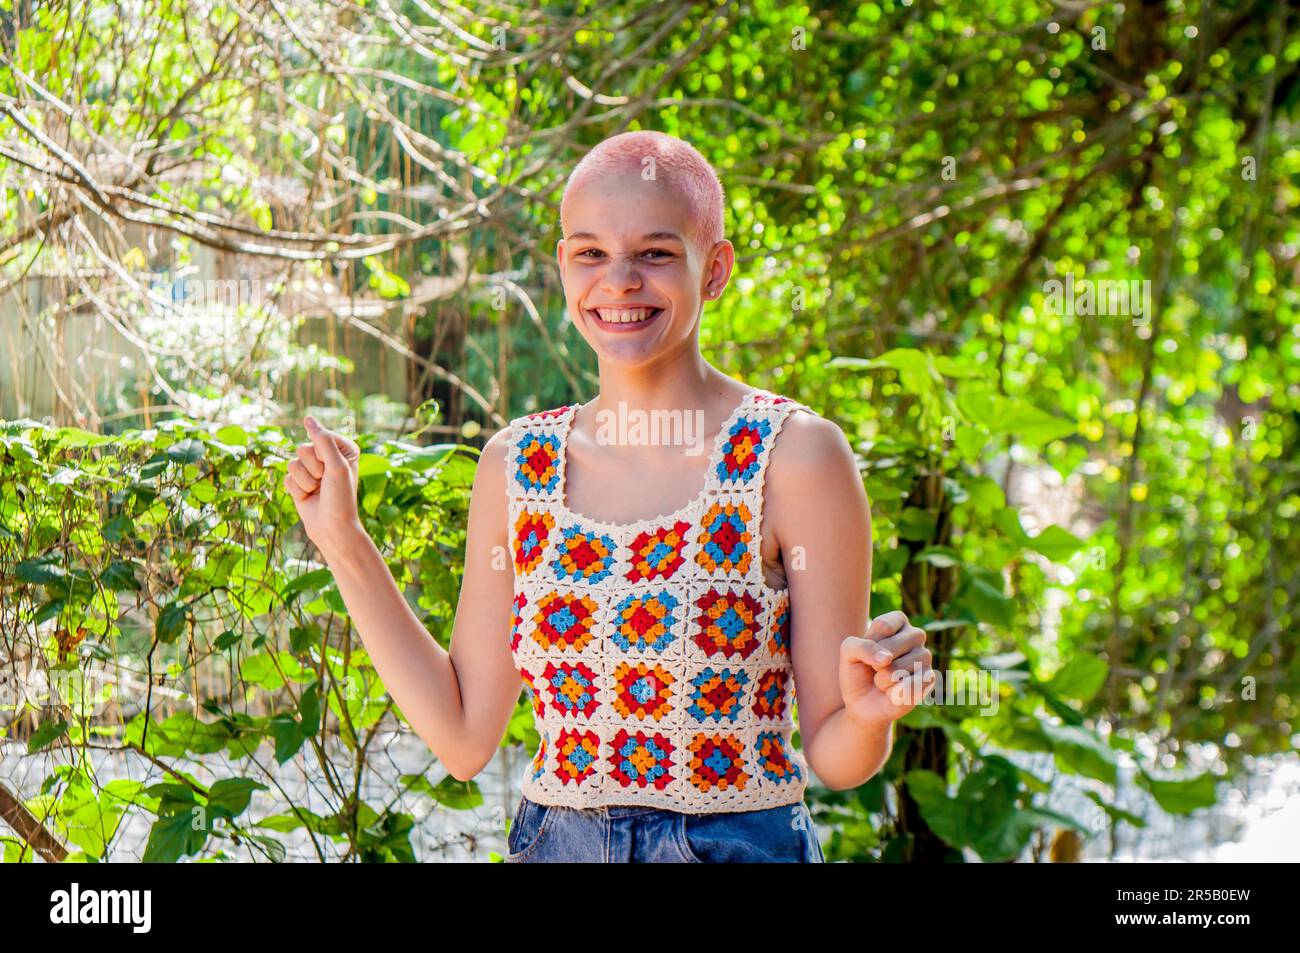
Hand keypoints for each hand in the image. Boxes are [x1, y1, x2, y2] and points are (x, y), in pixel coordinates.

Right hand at [282, 415, 362, 554]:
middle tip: (325, 483)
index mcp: (342, 448)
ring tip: (317, 491)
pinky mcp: (298, 482)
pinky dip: (297, 490)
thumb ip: (322, 440)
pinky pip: (287, 478)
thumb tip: (308, 418)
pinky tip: (308, 498)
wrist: (332, 528)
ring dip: (305, 481)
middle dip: (313, 469)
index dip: (324, 456)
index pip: (319, 436)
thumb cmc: (341, 497)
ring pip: (292, 463)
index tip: (335, 471)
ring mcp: (311, 469)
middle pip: (302, 448)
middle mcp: (326, 456)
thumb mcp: (336, 466)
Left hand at [839, 611, 934, 729]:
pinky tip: (894, 692)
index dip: (868, 643)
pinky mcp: (929, 679)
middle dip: (874, 664)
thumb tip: (887, 659)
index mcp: (898, 621)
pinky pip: (908, 686)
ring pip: (895, 669)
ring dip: (882, 680)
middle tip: (876, 669)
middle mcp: (915, 635)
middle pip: (889, 647)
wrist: (862, 702)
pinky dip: (893, 693)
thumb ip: (861, 646)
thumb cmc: (857, 670)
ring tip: (885, 680)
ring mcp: (925, 657)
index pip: (883, 626)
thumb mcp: (848, 651)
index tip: (867, 651)